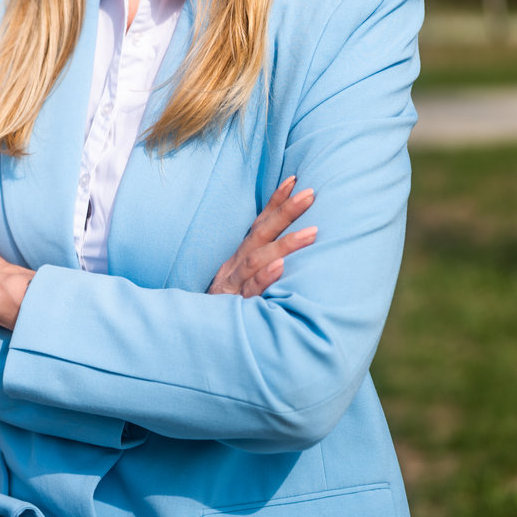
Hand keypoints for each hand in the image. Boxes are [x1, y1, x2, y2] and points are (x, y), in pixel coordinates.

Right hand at [208, 176, 316, 296]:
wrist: (203, 336)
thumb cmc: (228, 306)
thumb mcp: (242, 281)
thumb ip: (260, 265)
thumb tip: (289, 249)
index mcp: (240, 257)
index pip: (259, 224)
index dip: (275, 202)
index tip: (294, 180)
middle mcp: (236, 265)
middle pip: (261, 233)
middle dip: (285, 212)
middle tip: (310, 194)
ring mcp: (235, 284)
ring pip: (257, 259)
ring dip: (285, 244)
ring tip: (312, 233)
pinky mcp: (236, 305)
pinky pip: (251, 290)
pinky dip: (265, 277)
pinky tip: (280, 267)